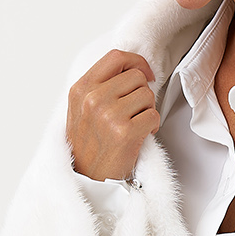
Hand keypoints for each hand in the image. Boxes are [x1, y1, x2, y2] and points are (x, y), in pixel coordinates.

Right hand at [67, 50, 158, 181]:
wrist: (88, 178)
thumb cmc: (88, 144)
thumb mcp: (81, 108)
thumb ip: (99, 85)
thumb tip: (130, 66)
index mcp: (81, 89)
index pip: (116, 57)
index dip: (137, 62)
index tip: (145, 74)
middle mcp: (92, 99)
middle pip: (136, 76)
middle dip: (142, 92)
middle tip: (135, 111)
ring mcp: (108, 115)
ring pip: (147, 95)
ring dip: (147, 110)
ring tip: (135, 124)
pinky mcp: (125, 133)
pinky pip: (154, 115)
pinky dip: (152, 126)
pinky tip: (140, 136)